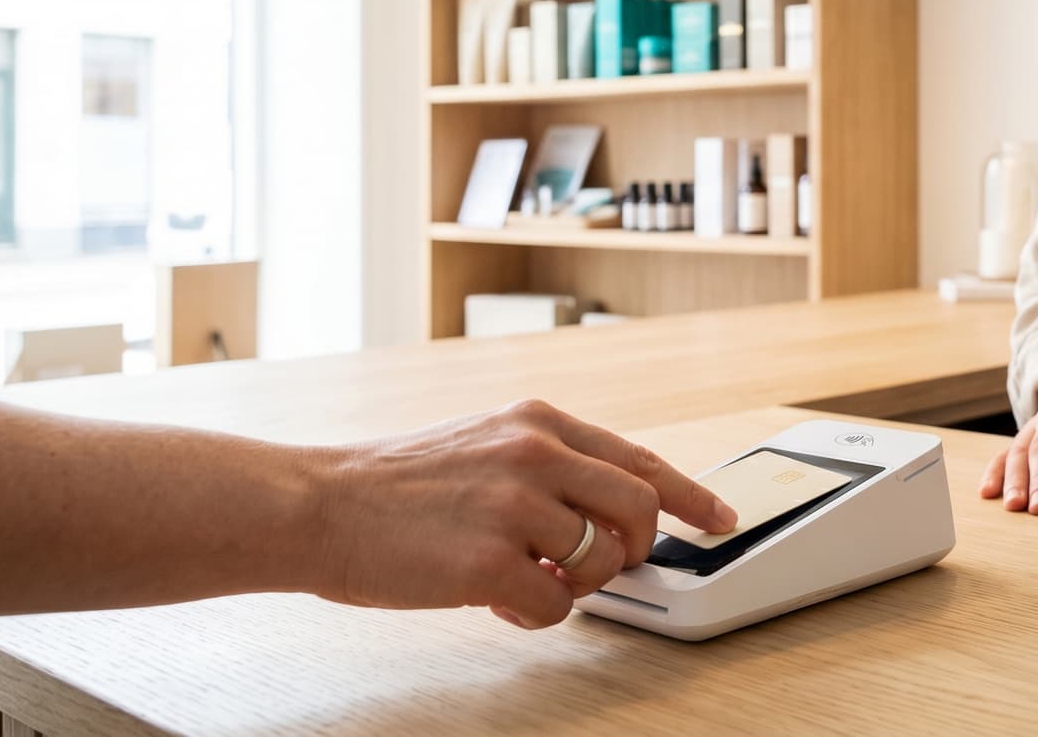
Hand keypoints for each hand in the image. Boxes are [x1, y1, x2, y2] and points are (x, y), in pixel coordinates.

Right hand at [309, 399, 735, 629]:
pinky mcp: (489, 563)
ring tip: (522, 578)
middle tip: (600, 568)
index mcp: (536, 422)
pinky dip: (533, 614)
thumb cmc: (392, 486)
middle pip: (641, 510)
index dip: (692, 495)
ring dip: (574, 584)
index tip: (721, 518)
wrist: (315, 504)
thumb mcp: (483, 445)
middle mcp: (535, 452)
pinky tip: (493, 599)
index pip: (641, 459)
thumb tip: (605, 515)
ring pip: (602, 561)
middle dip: (633, 550)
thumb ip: (547, 468)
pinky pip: (555, 607)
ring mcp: (515, 506)